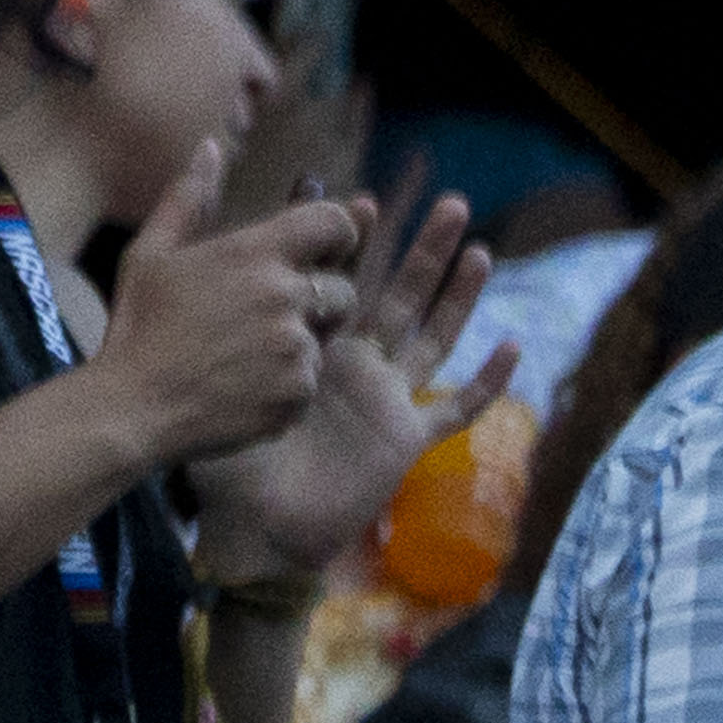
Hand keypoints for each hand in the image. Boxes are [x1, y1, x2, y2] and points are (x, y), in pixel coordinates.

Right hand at [90, 139, 359, 470]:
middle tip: (268, 314)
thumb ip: (189, 199)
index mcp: (254, 253)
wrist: (134, 406)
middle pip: (344, 288)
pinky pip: (313, 380)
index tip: (321, 249)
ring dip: (302, 340)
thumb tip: (211, 147)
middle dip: (321, 298)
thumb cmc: (140, 326)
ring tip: (246, 350)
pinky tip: (245, 384)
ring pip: (329, 337)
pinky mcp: (301, 392)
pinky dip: (289, 382)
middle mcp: (285, 296)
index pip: (335, 224)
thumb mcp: (151, 253)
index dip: (338, 234)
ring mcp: (297, 347)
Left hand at [189, 186, 512, 582]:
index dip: (358, 240)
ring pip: (435, 337)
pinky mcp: (406, 438)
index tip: (364, 199)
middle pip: (402, 295)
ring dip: (460, 297)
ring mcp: (387, 399)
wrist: (251, 523)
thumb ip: (216, 317)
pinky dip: (486, 383)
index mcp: (312, 344)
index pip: (342, 277)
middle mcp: (356, 365)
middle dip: (426, 249)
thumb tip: (212, 270)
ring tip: (479, 251)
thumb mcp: (211, 369)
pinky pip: (455, 408)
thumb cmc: (222, 452)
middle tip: (450, 203)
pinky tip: (510, 349)